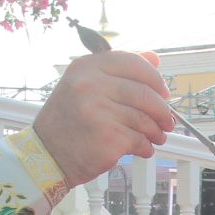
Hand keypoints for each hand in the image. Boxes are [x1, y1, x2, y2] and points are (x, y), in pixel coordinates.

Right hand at [33, 50, 173, 186]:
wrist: (46, 155)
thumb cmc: (68, 121)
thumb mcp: (84, 85)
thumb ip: (118, 70)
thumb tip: (154, 59)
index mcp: (86, 67)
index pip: (133, 63)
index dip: (154, 78)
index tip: (163, 91)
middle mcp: (90, 85)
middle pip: (145, 93)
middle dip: (162, 109)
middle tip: (167, 119)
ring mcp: (99, 111)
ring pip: (145, 118)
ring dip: (156, 130)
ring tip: (156, 136)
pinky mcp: (108, 138)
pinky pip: (140, 139)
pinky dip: (146, 146)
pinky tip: (142, 148)